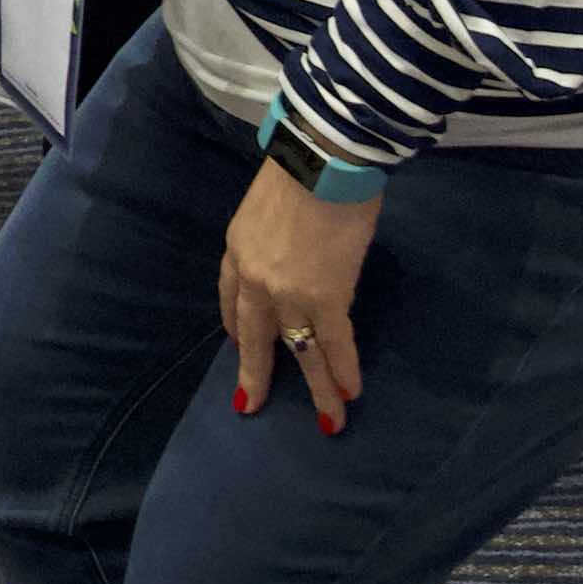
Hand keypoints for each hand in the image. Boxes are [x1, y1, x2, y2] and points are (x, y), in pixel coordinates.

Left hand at [217, 157, 377, 433]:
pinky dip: (343, 371)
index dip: (238, 326)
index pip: (232, 300)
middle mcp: (255, 280)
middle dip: (256, 373)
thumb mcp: (266, 205)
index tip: (242, 342)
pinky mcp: (325, 298)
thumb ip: (273, 234)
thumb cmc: (301, 170)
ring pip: (300, 351)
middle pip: (255, 336)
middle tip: (251, 401)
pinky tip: (350, 394)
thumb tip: (294, 244)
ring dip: (317, 389)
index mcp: (237, 251)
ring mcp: (288, 294)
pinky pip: (333, 343)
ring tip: (327, 421)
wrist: (323, 162)